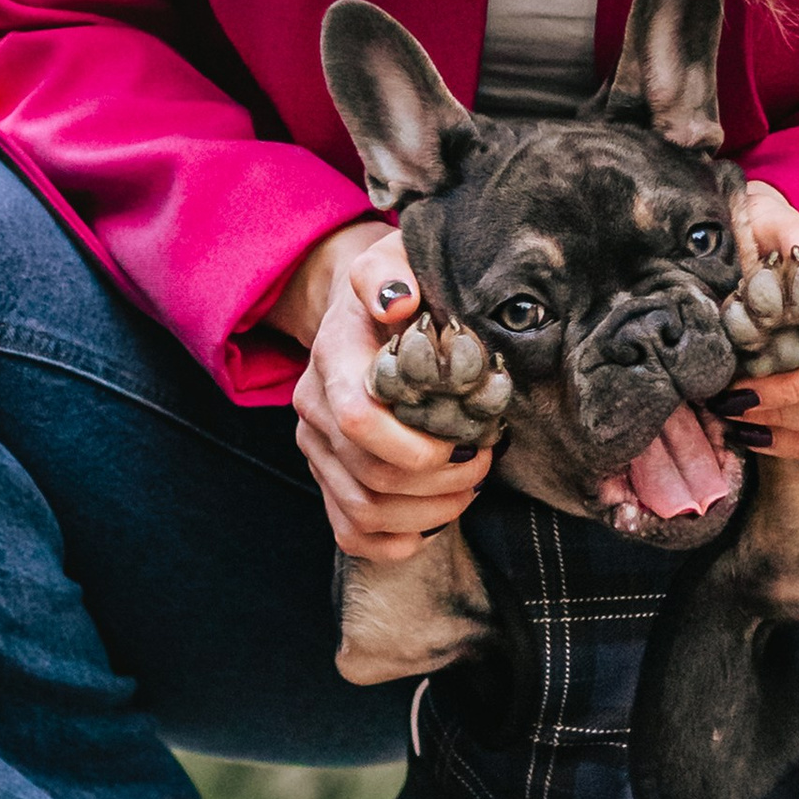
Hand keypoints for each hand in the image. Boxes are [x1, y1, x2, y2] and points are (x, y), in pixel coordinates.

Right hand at [285, 227, 495, 565]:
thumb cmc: (394, 287)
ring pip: (363, 514)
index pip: (357, 420)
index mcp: (332, 359)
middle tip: (484, 459)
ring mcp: (317, 450)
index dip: (414, 445)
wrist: (359, 311)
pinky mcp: (327, 477)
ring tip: (470, 488)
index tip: (465, 435)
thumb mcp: (393, 258)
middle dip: (440, 481)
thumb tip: (398, 302)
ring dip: (428, 514)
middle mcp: (314, 411)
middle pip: (370, 477)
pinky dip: (399, 540)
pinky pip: (351, 533)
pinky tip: (437, 518)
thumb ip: (390, 273)